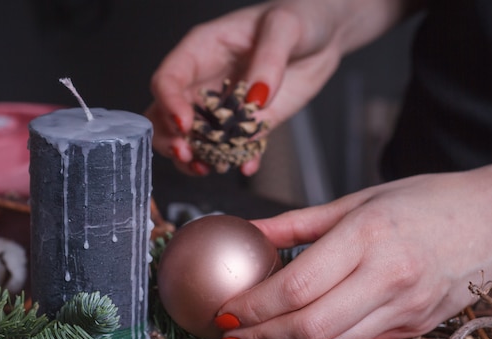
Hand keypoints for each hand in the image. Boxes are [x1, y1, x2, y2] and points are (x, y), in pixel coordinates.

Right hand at [146, 0, 411, 174]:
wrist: (324, 36)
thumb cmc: (299, 17)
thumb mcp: (285, 27)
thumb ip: (269, 60)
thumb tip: (255, 98)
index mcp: (202, 50)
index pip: (169, 78)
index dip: (169, 102)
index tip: (184, 123)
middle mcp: (206, 81)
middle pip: (167, 115)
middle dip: (171, 139)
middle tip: (188, 155)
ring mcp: (224, 106)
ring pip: (193, 138)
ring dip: (196, 157)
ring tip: (212, 168)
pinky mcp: (248, 124)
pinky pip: (234, 148)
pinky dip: (238, 161)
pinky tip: (247, 167)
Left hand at [215, 157, 491, 338]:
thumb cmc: (426, 201)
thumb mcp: (357, 199)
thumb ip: (297, 222)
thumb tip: (250, 232)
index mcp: (369, 236)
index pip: (297, 286)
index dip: (253, 305)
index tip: (226, 308)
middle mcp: (389, 277)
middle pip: (310, 327)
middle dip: (259, 337)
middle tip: (230, 333)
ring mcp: (405, 308)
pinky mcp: (414, 327)